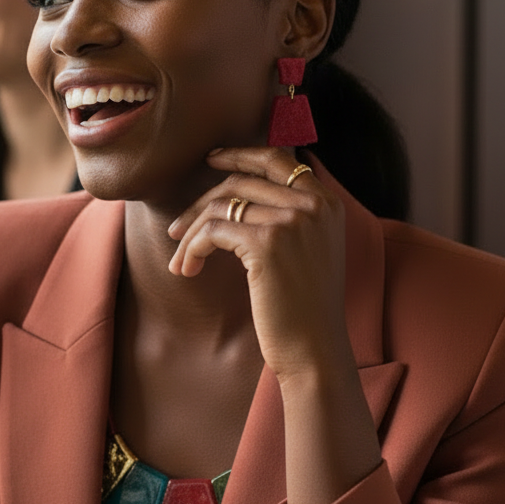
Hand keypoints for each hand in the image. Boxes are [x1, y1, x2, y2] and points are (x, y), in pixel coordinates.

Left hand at [168, 147, 346, 380]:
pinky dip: (193, 247)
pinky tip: (188, 268)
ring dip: (191, 232)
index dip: (241, 154)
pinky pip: (213, 230)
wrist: (315, 349)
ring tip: (179, 258)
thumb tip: (238, 190)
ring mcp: (292, 221)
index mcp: (326, 203)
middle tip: (178, 228)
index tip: (211, 159)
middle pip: (241, 182)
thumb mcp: (308, 250)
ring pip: (222, 206)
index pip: (279, 159)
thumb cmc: (304, 307)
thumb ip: (290, 216)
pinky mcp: (268, 242)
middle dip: (202, 203)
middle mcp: (313, 205)